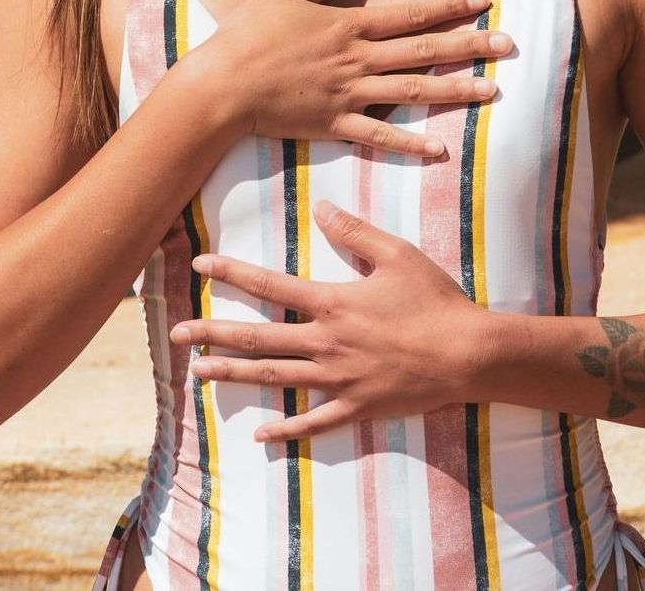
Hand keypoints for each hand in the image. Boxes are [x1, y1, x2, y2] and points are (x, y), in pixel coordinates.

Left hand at [168, 199, 491, 441]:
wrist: (468, 354)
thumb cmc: (435, 300)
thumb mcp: (398, 255)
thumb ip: (355, 232)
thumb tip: (320, 208)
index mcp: (333, 303)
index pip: (271, 285)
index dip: (232, 274)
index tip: (201, 266)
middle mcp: (326, 343)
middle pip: (258, 337)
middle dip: (213, 333)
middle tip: (177, 332)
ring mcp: (338, 380)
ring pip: (274, 378)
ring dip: (234, 375)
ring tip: (197, 374)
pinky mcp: (356, 407)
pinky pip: (313, 422)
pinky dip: (286, 429)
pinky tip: (260, 436)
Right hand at [190, 0, 512, 156]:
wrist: (222, 86)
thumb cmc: (248, 35)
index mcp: (348, 26)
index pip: (410, 13)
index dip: (448, 6)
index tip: (483, 0)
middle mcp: (358, 60)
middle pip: (424, 51)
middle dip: (470, 47)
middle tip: (509, 45)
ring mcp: (350, 95)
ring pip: (414, 93)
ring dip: (455, 91)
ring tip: (492, 91)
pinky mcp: (336, 125)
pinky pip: (380, 138)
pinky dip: (411, 145)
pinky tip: (441, 150)